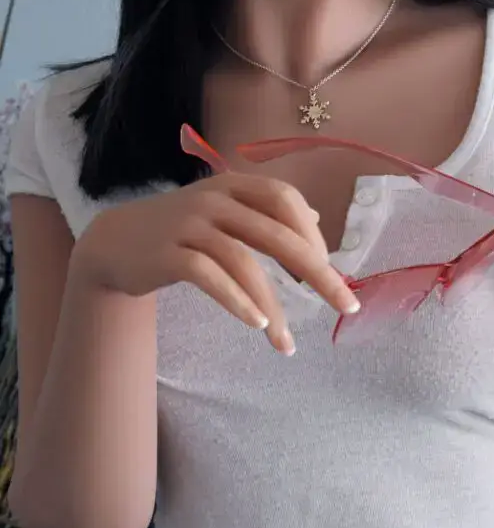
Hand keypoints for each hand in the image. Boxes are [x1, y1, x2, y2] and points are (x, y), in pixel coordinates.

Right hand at [72, 172, 359, 354]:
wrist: (115, 242)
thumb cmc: (181, 228)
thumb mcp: (224, 210)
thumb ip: (267, 212)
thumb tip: (317, 220)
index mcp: (233, 185)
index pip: (284, 198)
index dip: (311, 230)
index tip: (327, 265)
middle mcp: (213, 199)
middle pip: (276, 234)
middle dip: (318, 272)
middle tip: (346, 306)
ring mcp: (188, 225)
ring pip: (243, 263)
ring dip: (272, 305)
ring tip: (285, 342)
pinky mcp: (167, 254)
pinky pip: (209, 276)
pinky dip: (236, 301)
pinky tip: (256, 324)